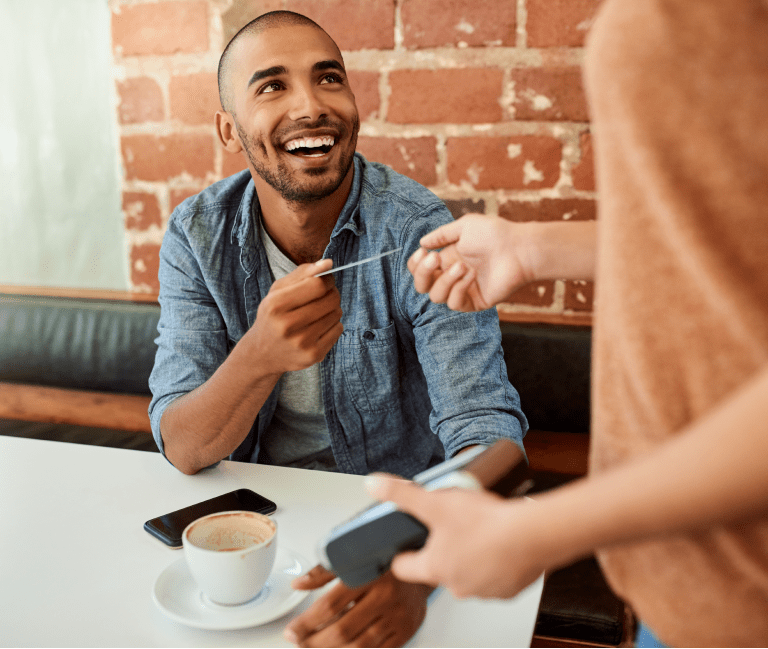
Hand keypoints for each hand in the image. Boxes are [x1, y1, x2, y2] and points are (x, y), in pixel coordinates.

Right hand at [249, 259, 342, 374]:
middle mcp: (287, 325)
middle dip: (332, 293)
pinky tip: (319, 327)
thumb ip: (303, 273)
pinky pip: (338, 329)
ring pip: (337, 314)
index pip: (318, 285)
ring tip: (318, 312)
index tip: (326, 280)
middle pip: (331, 299)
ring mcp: (302, 343)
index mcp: (276, 305)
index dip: (327, 279)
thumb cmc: (273, 316)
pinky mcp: (314, 355)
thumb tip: (329, 263)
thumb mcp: (278, 291)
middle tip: (323, 296)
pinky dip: (333, 324)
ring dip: (332, 309)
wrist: (262, 353)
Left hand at [284, 565, 430, 647]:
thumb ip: (325, 570)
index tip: (292, 629)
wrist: (423, 561)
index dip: (307, 622)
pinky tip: (341, 648)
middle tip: (298, 640)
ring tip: (314, 645)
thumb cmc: (385, 556)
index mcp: (369, 574)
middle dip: (314, 640)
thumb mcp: (355, 554)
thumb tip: (298, 584)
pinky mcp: (405, 630)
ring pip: (358, 644)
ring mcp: (397, 616)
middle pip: (342, 630)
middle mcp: (384, 597)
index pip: (330, 606)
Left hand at [365, 475, 546, 598]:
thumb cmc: (487, 523)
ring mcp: (483, 590)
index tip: (405, 545)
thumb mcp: (437, 502)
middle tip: (452, 526)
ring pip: (468, 573)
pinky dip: (496, 562)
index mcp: (435, 568)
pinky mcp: (507, 589)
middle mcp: (456, 585)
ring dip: (471, 555)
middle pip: (439, 568)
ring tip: (479, 531)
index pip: (404, 568)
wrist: (533, 535)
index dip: (402, 553)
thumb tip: (374, 485)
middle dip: (443, 548)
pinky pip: (495, 577)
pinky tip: (500, 542)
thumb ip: (402, 494)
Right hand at [408, 214, 530, 310]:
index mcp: (448, 260)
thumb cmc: (495, 234)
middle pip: (422, 286)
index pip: (420, 270)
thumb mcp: (464, 227)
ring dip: (445, 280)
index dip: (416, 264)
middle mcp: (452, 277)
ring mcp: (463, 291)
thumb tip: (422, 242)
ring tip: (464, 266)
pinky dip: (459, 288)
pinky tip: (472, 275)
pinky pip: (454, 303)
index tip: (424, 252)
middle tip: (435, 258)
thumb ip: (441, 235)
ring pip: (436, 297)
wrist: (519, 248)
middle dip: (423, 273)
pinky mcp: (475, 302)